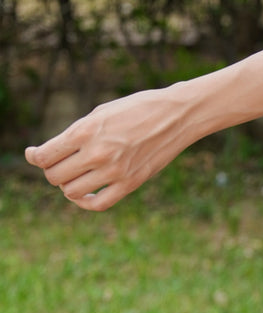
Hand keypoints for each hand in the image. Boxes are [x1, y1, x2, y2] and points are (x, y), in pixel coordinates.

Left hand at [24, 87, 190, 210]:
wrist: (178, 114)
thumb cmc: (138, 108)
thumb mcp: (102, 112)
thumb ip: (74, 133)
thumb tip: (44, 154)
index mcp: (86, 130)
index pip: (45, 156)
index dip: (34, 157)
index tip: (34, 154)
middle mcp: (97, 152)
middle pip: (54, 176)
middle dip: (53, 170)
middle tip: (61, 162)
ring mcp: (113, 171)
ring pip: (70, 191)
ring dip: (68, 184)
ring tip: (78, 173)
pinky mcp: (129, 183)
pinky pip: (96, 204)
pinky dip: (85, 202)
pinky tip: (86, 193)